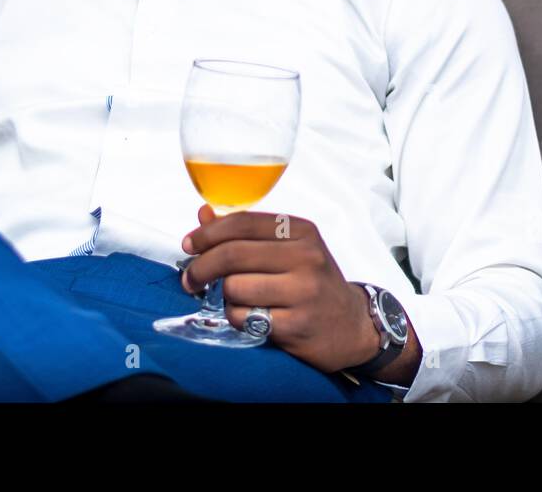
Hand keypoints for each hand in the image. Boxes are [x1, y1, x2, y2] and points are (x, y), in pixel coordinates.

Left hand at [179, 204, 383, 372]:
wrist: (352, 326)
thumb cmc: (314, 283)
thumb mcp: (289, 249)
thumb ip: (246, 232)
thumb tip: (203, 214)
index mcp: (301, 232)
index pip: (242, 223)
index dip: (208, 233)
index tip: (189, 245)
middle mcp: (305, 257)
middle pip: (232, 255)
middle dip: (201, 267)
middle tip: (191, 279)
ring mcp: (303, 292)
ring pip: (234, 288)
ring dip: (224, 297)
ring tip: (236, 301)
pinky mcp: (296, 324)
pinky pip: (244, 317)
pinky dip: (237, 318)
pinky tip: (251, 317)